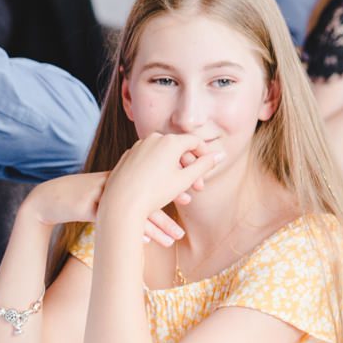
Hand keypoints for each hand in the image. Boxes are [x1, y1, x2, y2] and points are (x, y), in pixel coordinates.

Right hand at [23, 171, 185, 246]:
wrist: (54, 197)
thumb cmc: (89, 196)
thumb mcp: (114, 189)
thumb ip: (135, 189)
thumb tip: (163, 197)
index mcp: (127, 172)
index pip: (157, 172)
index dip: (175, 182)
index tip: (191, 197)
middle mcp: (119, 179)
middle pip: (151, 188)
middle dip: (172, 204)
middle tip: (186, 224)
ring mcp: (107, 190)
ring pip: (137, 207)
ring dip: (158, 225)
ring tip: (174, 239)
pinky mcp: (93, 203)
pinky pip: (117, 217)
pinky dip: (133, 230)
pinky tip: (145, 243)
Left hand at [100, 132, 222, 232]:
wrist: (120, 204)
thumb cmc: (155, 193)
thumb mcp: (184, 180)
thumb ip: (204, 165)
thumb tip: (221, 155)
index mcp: (170, 141)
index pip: (194, 142)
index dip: (204, 154)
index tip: (210, 166)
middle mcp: (154, 138)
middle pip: (178, 148)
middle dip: (190, 167)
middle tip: (198, 187)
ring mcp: (139, 146)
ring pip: (163, 155)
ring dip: (175, 170)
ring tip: (182, 190)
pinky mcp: (128, 155)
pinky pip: (148, 159)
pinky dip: (158, 169)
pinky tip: (161, 186)